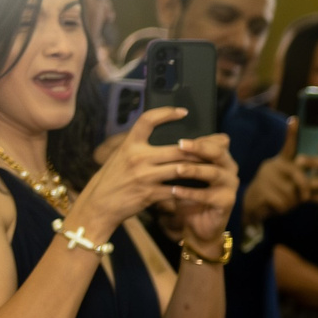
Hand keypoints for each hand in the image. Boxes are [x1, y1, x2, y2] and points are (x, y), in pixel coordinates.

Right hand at [75, 108, 218, 235]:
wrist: (99, 205)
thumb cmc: (113, 179)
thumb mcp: (121, 157)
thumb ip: (140, 147)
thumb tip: (166, 139)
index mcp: (130, 145)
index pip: (147, 121)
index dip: (165, 113)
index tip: (183, 112)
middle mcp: (137, 157)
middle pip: (178, 148)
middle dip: (201, 148)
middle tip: (218, 145)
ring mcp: (144, 176)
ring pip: (182, 168)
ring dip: (200, 168)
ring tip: (214, 165)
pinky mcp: (150, 194)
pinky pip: (177, 190)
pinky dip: (190, 189)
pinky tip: (201, 187)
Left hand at [167, 135, 237, 252]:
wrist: (197, 225)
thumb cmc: (188, 195)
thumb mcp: (184, 174)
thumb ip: (181, 158)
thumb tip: (160, 138)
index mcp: (221, 158)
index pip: (218, 141)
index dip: (202, 138)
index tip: (180, 137)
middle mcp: (229, 169)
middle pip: (220, 152)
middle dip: (200, 148)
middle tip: (180, 145)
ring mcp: (230, 186)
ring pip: (215, 173)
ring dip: (195, 170)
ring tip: (177, 169)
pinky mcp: (227, 202)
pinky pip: (209, 196)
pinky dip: (191, 193)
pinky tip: (175, 192)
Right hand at [242, 121, 309, 225]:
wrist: (252, 206)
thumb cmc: (277, 193)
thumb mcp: (292, 184)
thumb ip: (305, 180)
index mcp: (282, 162)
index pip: (289, 146)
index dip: (291, 133)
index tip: (294, 119)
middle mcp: (274, 166)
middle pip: (301, 178)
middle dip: (307, 190)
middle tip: (306, 198)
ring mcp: (266, 178)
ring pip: (293, 194)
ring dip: (292, 203)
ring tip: (283, 201)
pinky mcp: (262, 191)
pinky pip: (283, 203)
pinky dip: (282, 209)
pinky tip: (274, 206)